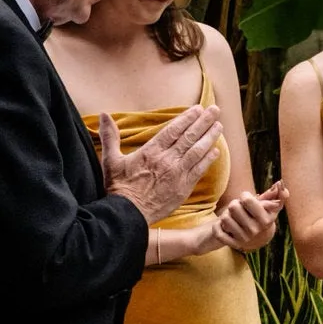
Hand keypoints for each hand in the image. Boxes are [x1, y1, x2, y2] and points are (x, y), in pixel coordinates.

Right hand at [102, 105, 222, 224]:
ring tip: (219, 125)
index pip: (173, 130)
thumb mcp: (110, 159)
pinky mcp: (183, 188)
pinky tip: (216, 151)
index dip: (187, 118)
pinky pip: (199, 171)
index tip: (198, 109)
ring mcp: (177, 174)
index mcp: (151, 151)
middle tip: (215, 110)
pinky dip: (208, 160)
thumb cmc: (119, 188)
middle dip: (204, 122)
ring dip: (210, 137)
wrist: (128, 214)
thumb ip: (110, 136)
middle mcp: (167, 160)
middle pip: (189, 137)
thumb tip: (103, 115)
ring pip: (197, 152)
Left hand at [213, 182, 286, 252]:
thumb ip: (278, 195)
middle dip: (235, 205)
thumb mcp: (271, 207)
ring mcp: (243, 239)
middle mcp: (255, 231)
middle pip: (233, 206)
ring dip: (226, 215)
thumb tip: (280, 183)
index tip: (248, 201)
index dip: (245, 196)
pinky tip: (224, 227)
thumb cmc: (263, 217)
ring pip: (224, 218)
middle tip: (239, 210)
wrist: (258, 240)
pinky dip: (218, 227)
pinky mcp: (232, 244)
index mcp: (265, 220)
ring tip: (233, 218)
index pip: (246, 199)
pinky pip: (217, 231)